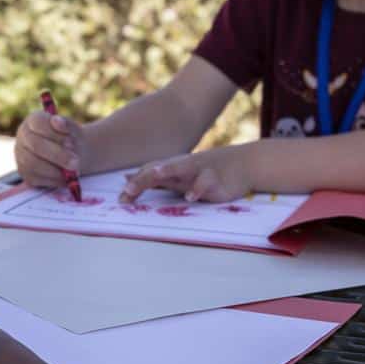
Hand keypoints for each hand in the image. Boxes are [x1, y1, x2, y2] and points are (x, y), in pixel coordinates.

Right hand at [15, 109, 84, 188]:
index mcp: (33, 121)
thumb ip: (67, 125)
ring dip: (55, 170)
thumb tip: (58, 122)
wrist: (73, 155)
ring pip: (33, 164)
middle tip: (76, 162)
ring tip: (73, 171)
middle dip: (58, 155)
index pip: (38, 123)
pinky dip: (53, 180)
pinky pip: (36, 178)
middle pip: (35, 145)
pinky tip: (66, 179)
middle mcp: (23, 136)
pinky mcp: (25, 173)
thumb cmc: (71, 139)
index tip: (72, 141)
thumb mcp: (73, 130)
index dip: (55, 133)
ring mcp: (21, 155)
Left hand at [121, 147, 252, 204]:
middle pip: (158, 170)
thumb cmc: (208, 171)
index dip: (134, 184)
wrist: (245, 163)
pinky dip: (197, 188)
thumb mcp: (182, 176)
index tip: (120, 200)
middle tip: (127, 191)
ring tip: (154, 175)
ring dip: (166, 171)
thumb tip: (129, 179)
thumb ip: (159, 179)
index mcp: (173, 168)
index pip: (148, 172)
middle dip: (142, 180)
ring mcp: (198, 170)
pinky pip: (205, 182)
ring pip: (180, 168)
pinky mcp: (215, 178)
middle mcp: (182, 167)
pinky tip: (189, 197)